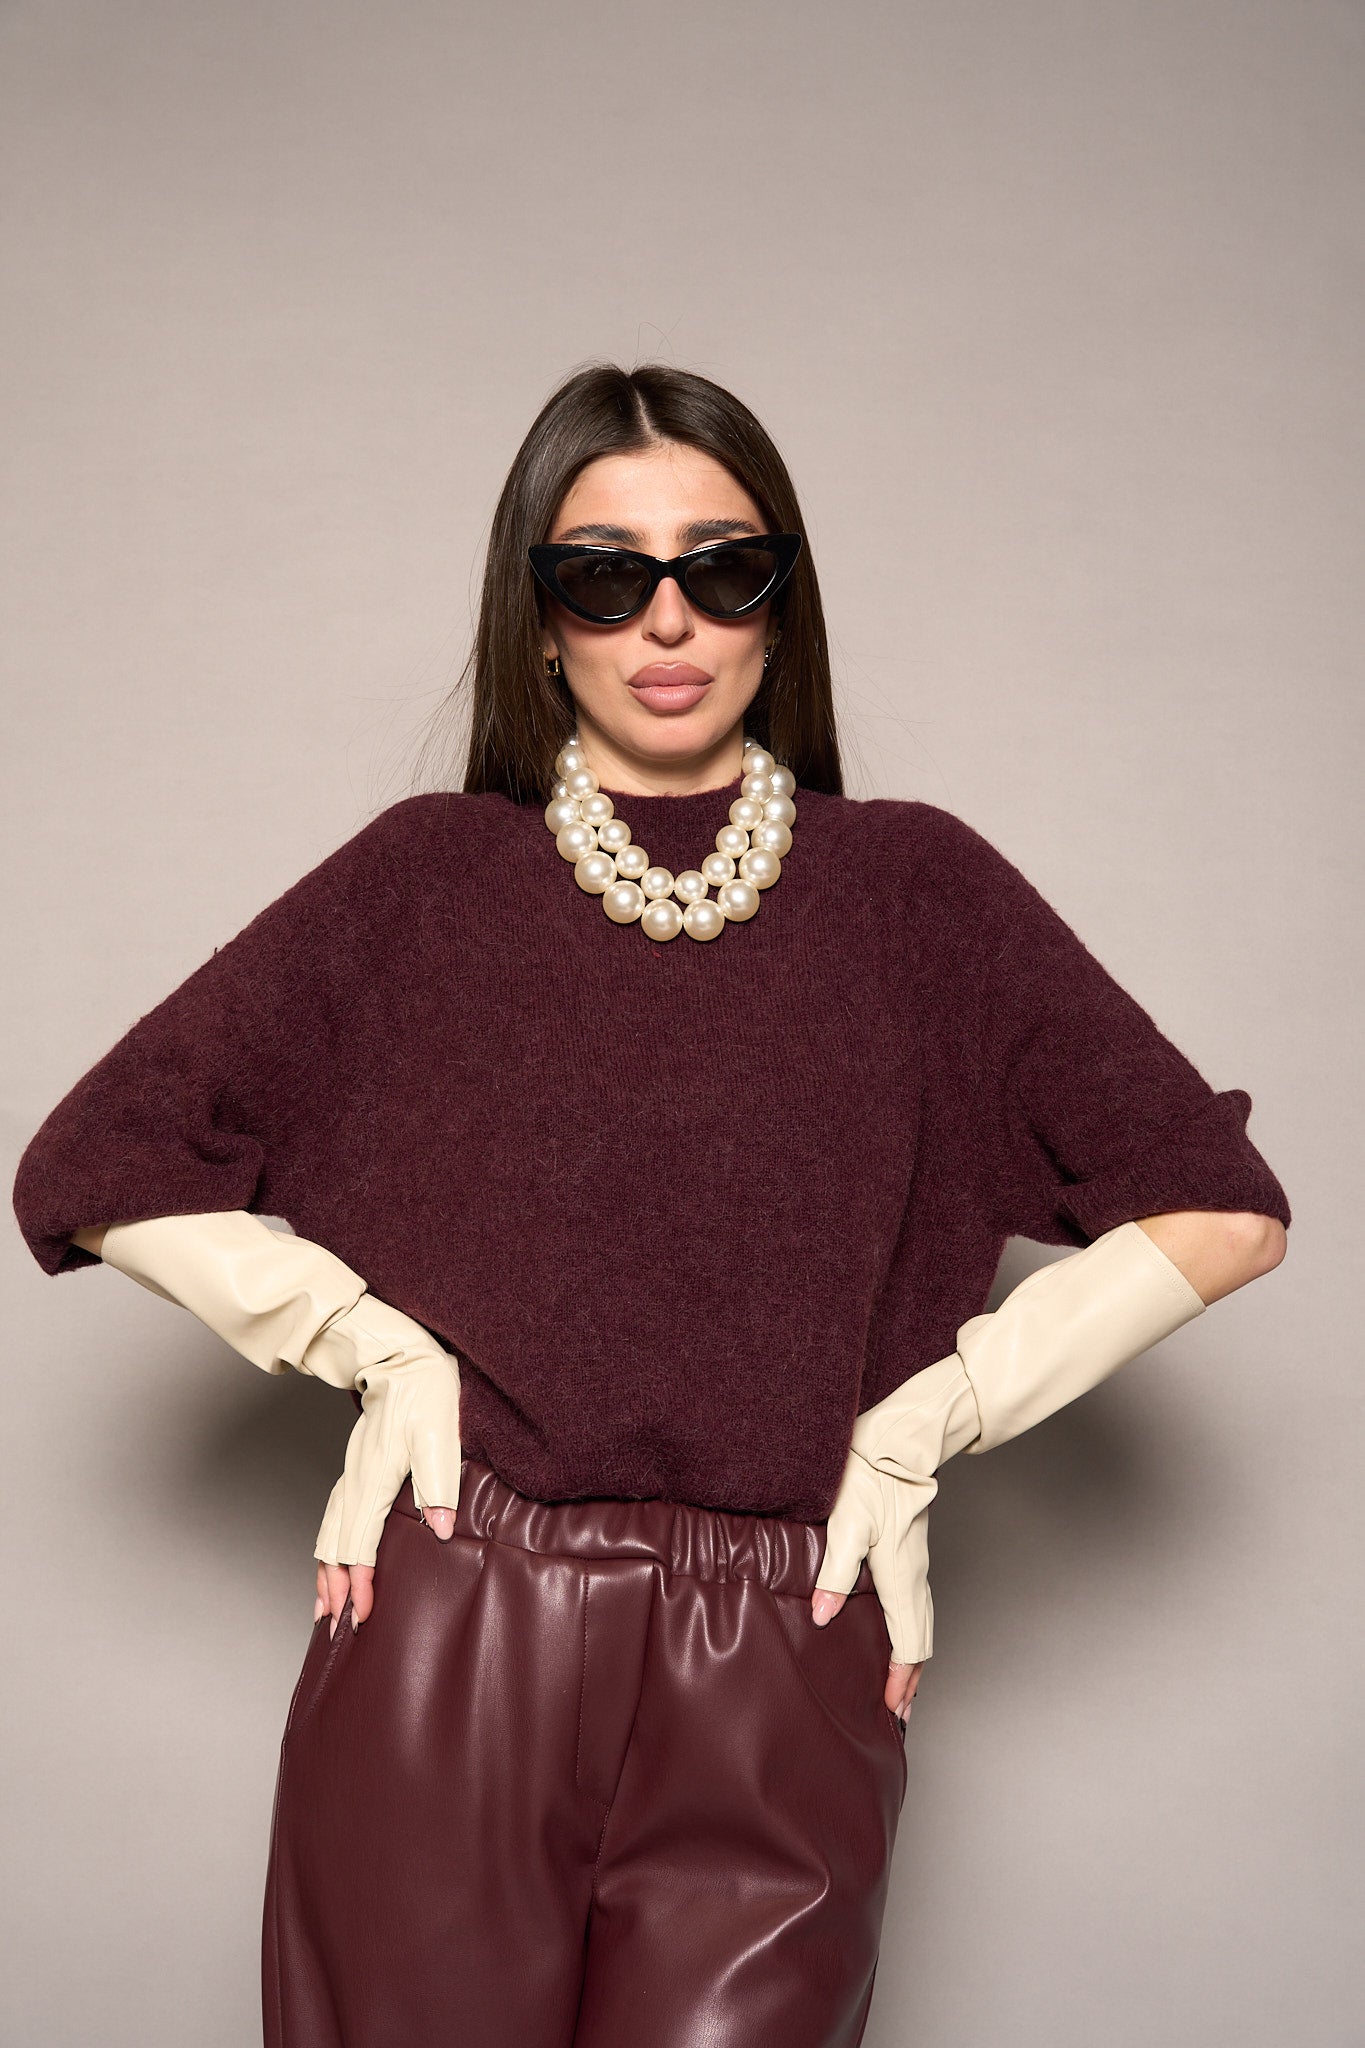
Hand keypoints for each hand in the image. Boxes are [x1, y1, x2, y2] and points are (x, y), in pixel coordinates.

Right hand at [304, 1295, 463, 1635]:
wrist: (400, 1353)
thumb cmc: (425, 1390)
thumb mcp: (442, 1433)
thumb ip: (439, 1482)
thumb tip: (440, 1530)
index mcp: (376, 1477)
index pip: (360, 1543)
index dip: (359, 1583)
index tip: (360, 1615)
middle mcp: (357, 1480)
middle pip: (334, 1546)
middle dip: (334, 1590)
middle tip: (335, 1629)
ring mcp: (352, 1474)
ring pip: (328, 1533)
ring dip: (324, 1573)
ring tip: (321, 1609)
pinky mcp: (357, 1469)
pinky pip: (333, 1517)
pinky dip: (326, 1548)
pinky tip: (329, 1562)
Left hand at [812, 1445, 938, 1721]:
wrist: (897, 1444)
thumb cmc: (871, 1479)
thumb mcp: (846, 1526)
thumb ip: (835, 1573)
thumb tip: (822, 1615)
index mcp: (901, 1578)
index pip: (909, 1644)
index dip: (900, 1679)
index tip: (892, 1708)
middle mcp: (915, 1576)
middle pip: (922, 1640)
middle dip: (911, 1678)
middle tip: (900, 1710)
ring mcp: (916, 1564)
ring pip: (922, 1622)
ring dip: (914, 1657)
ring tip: (901, 1682)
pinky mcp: (910, 1551)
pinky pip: (917, 1604)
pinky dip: (913, 1631)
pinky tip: (897, 1630)